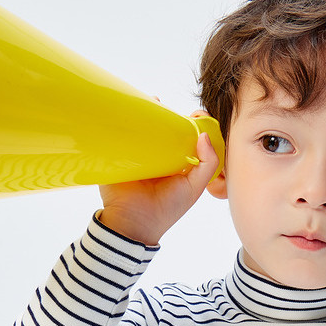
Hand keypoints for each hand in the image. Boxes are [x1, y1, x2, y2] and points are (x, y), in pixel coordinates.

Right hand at [97, 105, 218, 247]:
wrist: (134, 223)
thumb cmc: (167, 208)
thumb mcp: (194, 188)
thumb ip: (207, 164)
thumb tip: (204, 136)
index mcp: (175, 162)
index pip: (185, 137)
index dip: (191, 124)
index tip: (195, 115)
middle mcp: (157, 156)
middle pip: (164, 128)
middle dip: (168, 113)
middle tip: (170, 106)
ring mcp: (137, 154)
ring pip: (144, 127)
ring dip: (147, 112)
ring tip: (152, 102)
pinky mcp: (118, 154)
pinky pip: (122, 134)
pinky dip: (126, 120)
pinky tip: (132, 109)